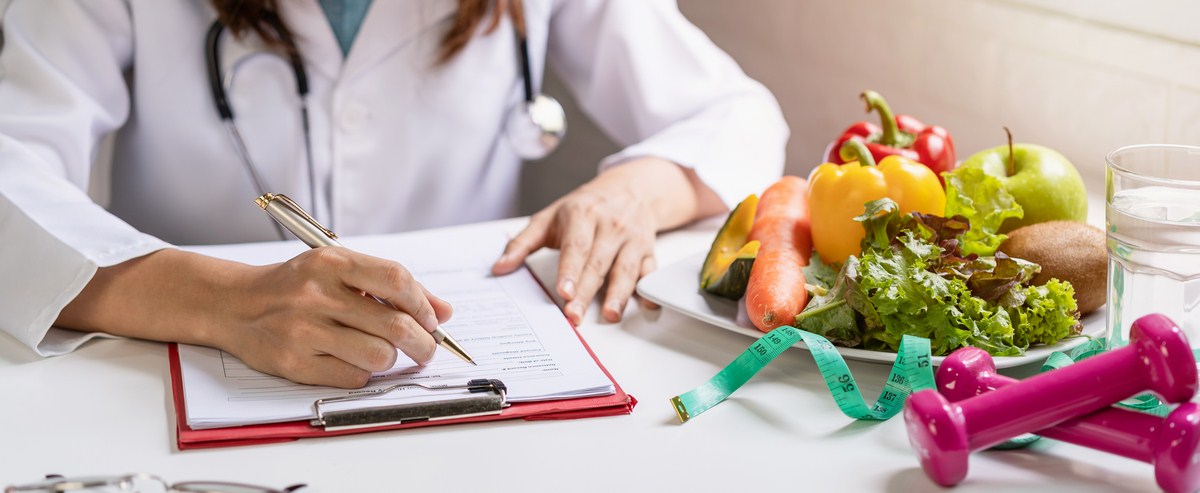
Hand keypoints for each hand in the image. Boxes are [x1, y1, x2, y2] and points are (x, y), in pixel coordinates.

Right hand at [218, 247, 452, 387]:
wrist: (233, 304)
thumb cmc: (294, 286)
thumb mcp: (338, 269)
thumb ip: (390, 286)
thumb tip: (444, 311)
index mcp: (331, 262)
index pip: (396, 280)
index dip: (423, 304)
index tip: (433, 320)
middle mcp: (316, 294)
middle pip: (394, 324)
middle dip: (422, 342)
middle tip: (426, 349)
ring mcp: (303, 330)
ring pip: (378, 355)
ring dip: (391, 359)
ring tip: (383, 353)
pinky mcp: (294, 362)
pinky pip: (353, 376)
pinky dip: (364, 372)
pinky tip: (353, 360)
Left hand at [494, 180, 657, 324]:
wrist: (630, 187)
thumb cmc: (584, 206)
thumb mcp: (549, 217)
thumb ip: (522, 243)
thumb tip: (499, 268)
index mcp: (583, 216)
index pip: (576, 246)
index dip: (570, 270)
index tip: (564, 291)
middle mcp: (610, 226)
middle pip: (598, 263)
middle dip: (586, 291)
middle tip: (574, 315)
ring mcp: (631, 239)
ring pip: (626, 269)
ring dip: (619, 294)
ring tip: (610, 314)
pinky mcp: (648, 250)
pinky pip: (651, 270)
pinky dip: (649, 288)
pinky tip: (645, 304)